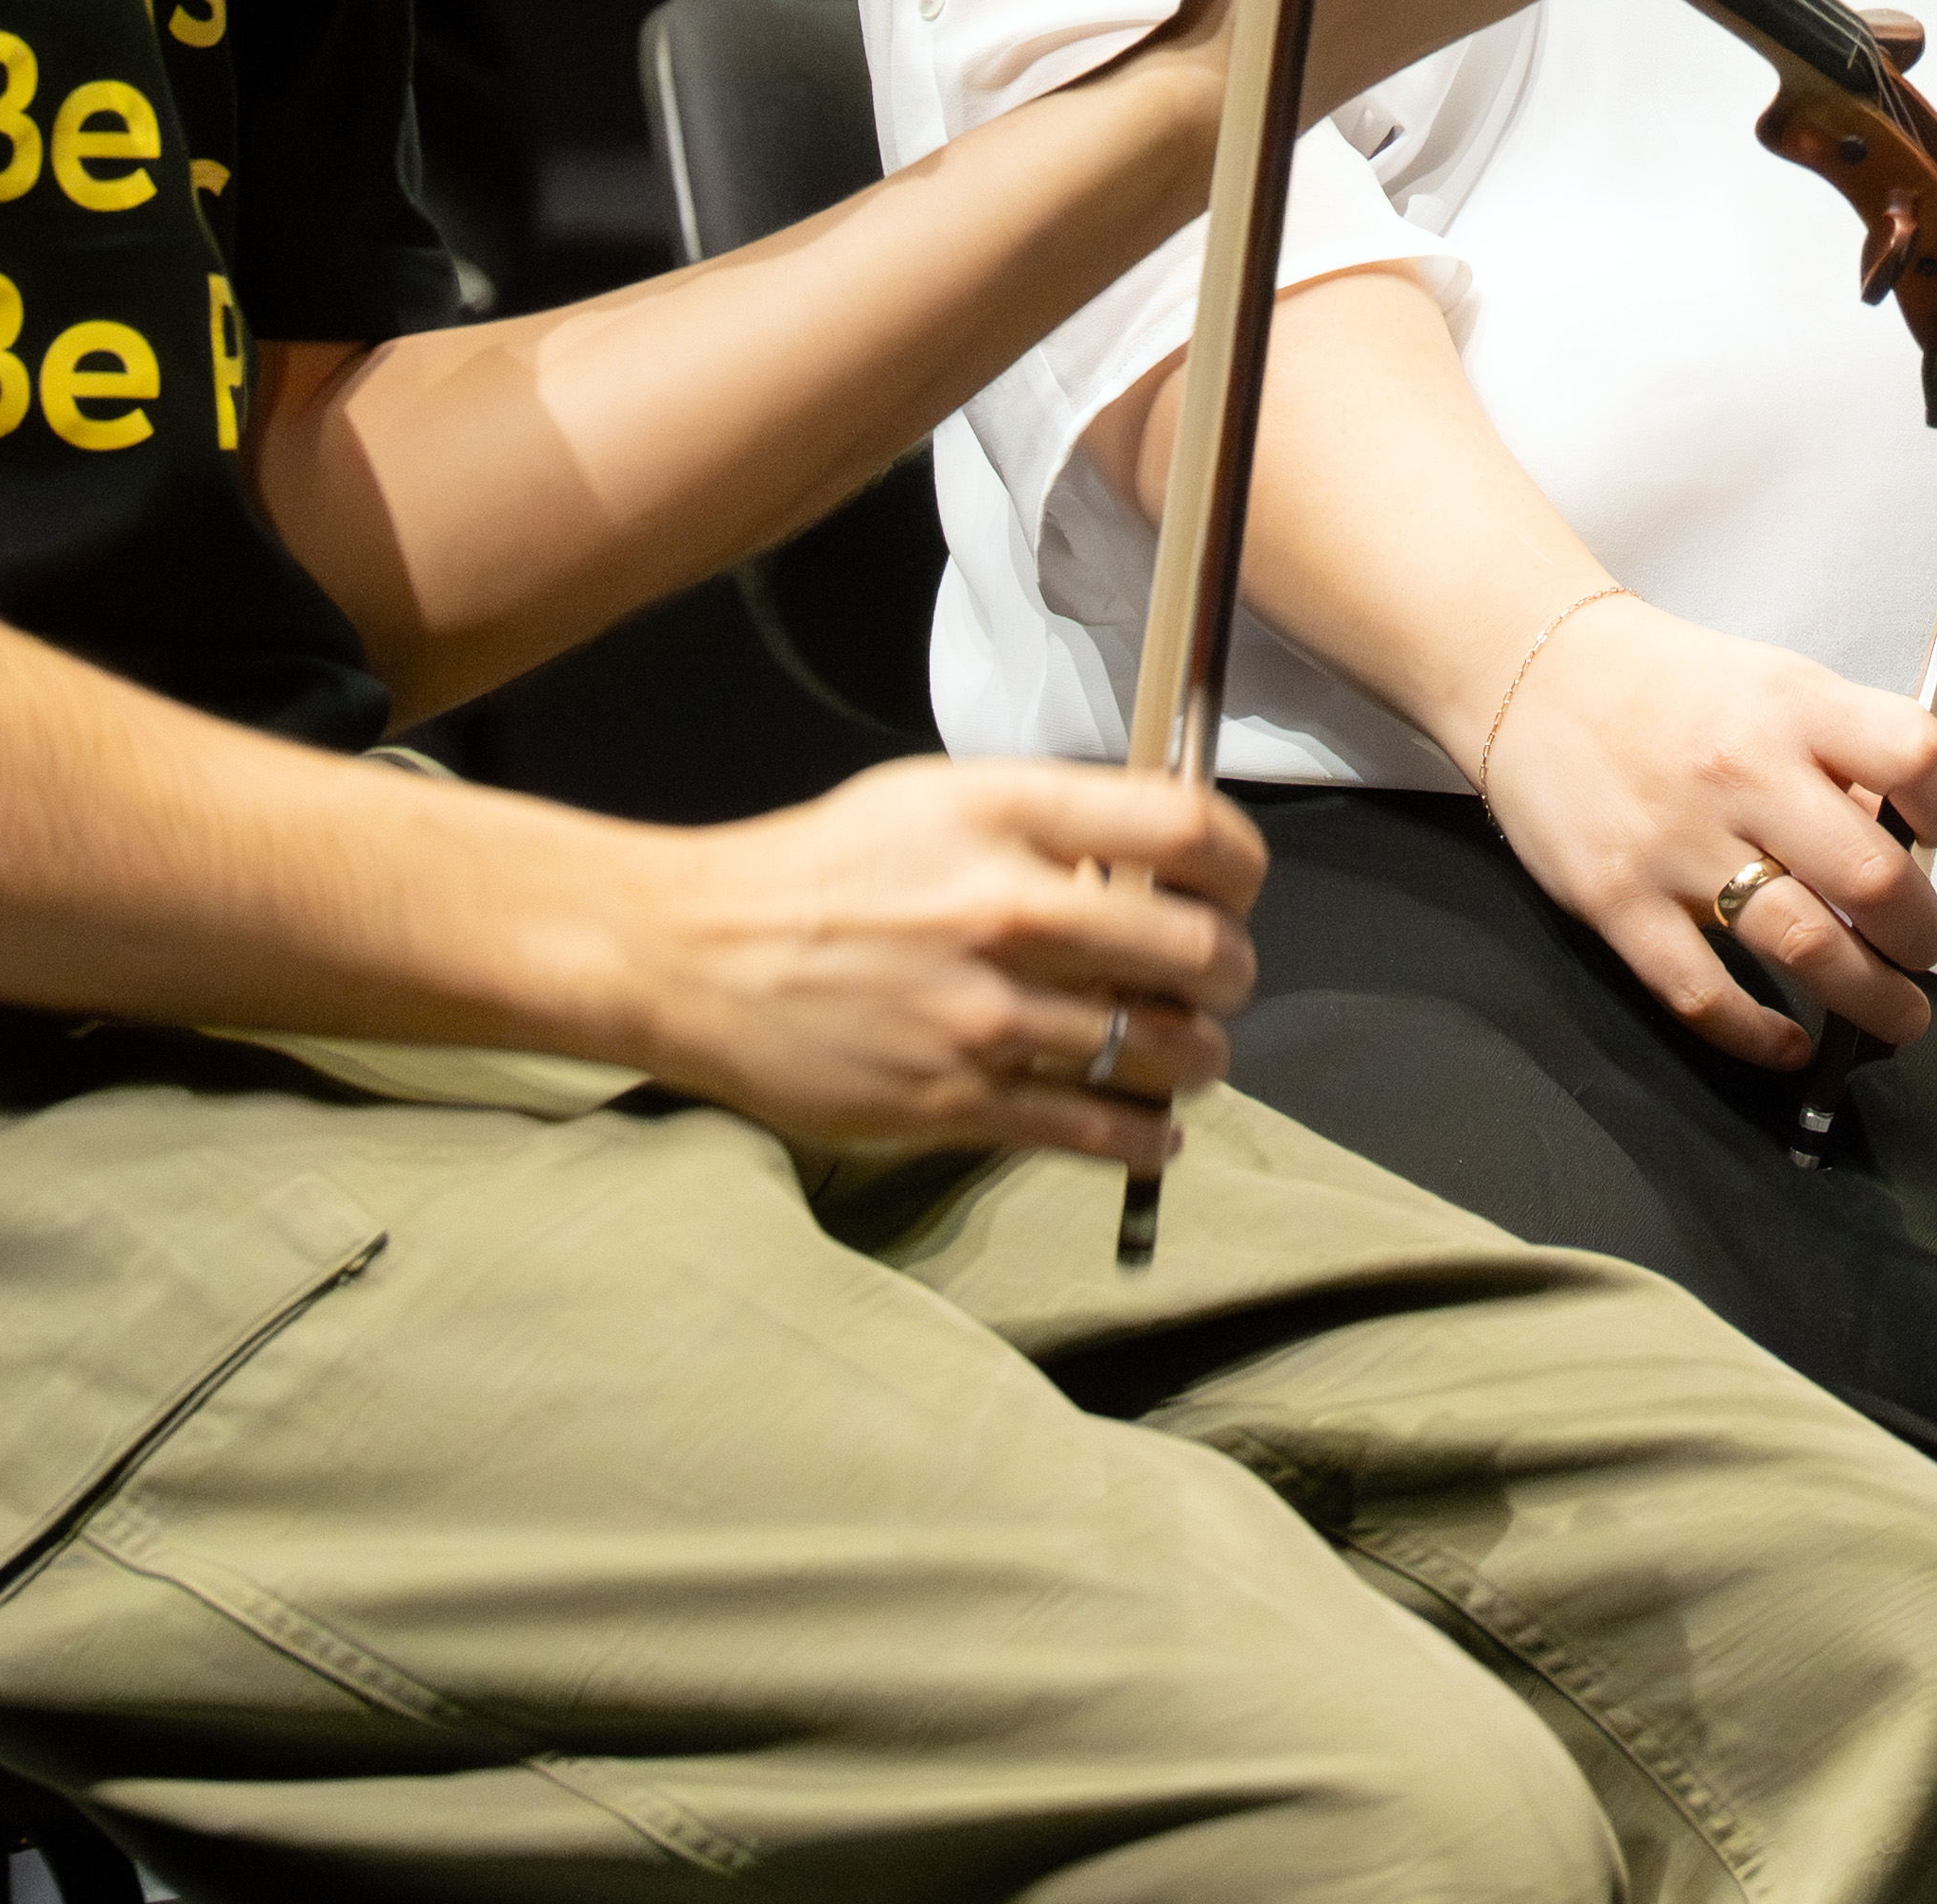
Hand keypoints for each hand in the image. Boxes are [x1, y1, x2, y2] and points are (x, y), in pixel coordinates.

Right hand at [607, 756, 1260, 1168]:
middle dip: (1233, 971)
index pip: (1186, 829)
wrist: (695, 955)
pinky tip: (1157, 1130)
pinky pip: (1096, 1131)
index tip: (1240, 886)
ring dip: (1199, 1057)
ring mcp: (983, 1014)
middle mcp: (1005, 909)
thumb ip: (1047, 825)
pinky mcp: (955, 1102)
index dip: (1242, 863)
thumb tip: (1153, 868)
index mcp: (1005, 815)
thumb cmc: (818, 872)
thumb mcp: (936, 799)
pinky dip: (1148, 1138)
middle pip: (1197, 950)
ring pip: (1162, 1049)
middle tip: (1222, 978)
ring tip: (1190, 1052)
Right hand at [1474, 589, 1936, 1072]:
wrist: (1537, 673)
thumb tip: (1909, 845)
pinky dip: (1760, 1037)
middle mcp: (1742, 773)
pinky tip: (1791, 1045)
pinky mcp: (1619, 903)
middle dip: (1921, 936)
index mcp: (1794, 708)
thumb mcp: (1775, 686)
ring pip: (1806, 949)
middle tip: (1920, 949)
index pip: (1917, 758)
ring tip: (1896, 1014)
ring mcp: (1677, 844)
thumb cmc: (1672, 687)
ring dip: (1872, 1000)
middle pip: (1873, 880)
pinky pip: (1704, 995)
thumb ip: (1844, 758)